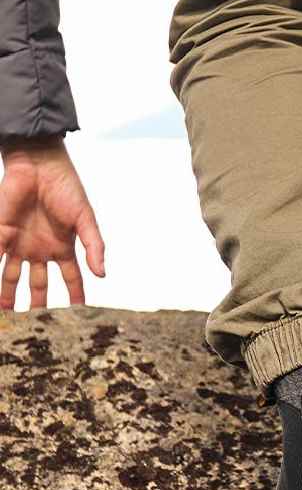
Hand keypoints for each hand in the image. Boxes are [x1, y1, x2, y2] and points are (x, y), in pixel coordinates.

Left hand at [0, 138, 105, 308]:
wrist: (37, 165)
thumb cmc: (66, 187)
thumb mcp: (85, 218)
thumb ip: (94, 246)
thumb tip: (103, 273)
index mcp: (63, 247)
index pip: (71, 279)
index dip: (75, 297)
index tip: (78, 315)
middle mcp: (40, 249)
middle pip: (38, 284)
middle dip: (36, 304)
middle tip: (33, 324)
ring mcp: (19, 244)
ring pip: (11, 277)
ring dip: (8, 295)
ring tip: (7, 314)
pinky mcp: (1, 235)